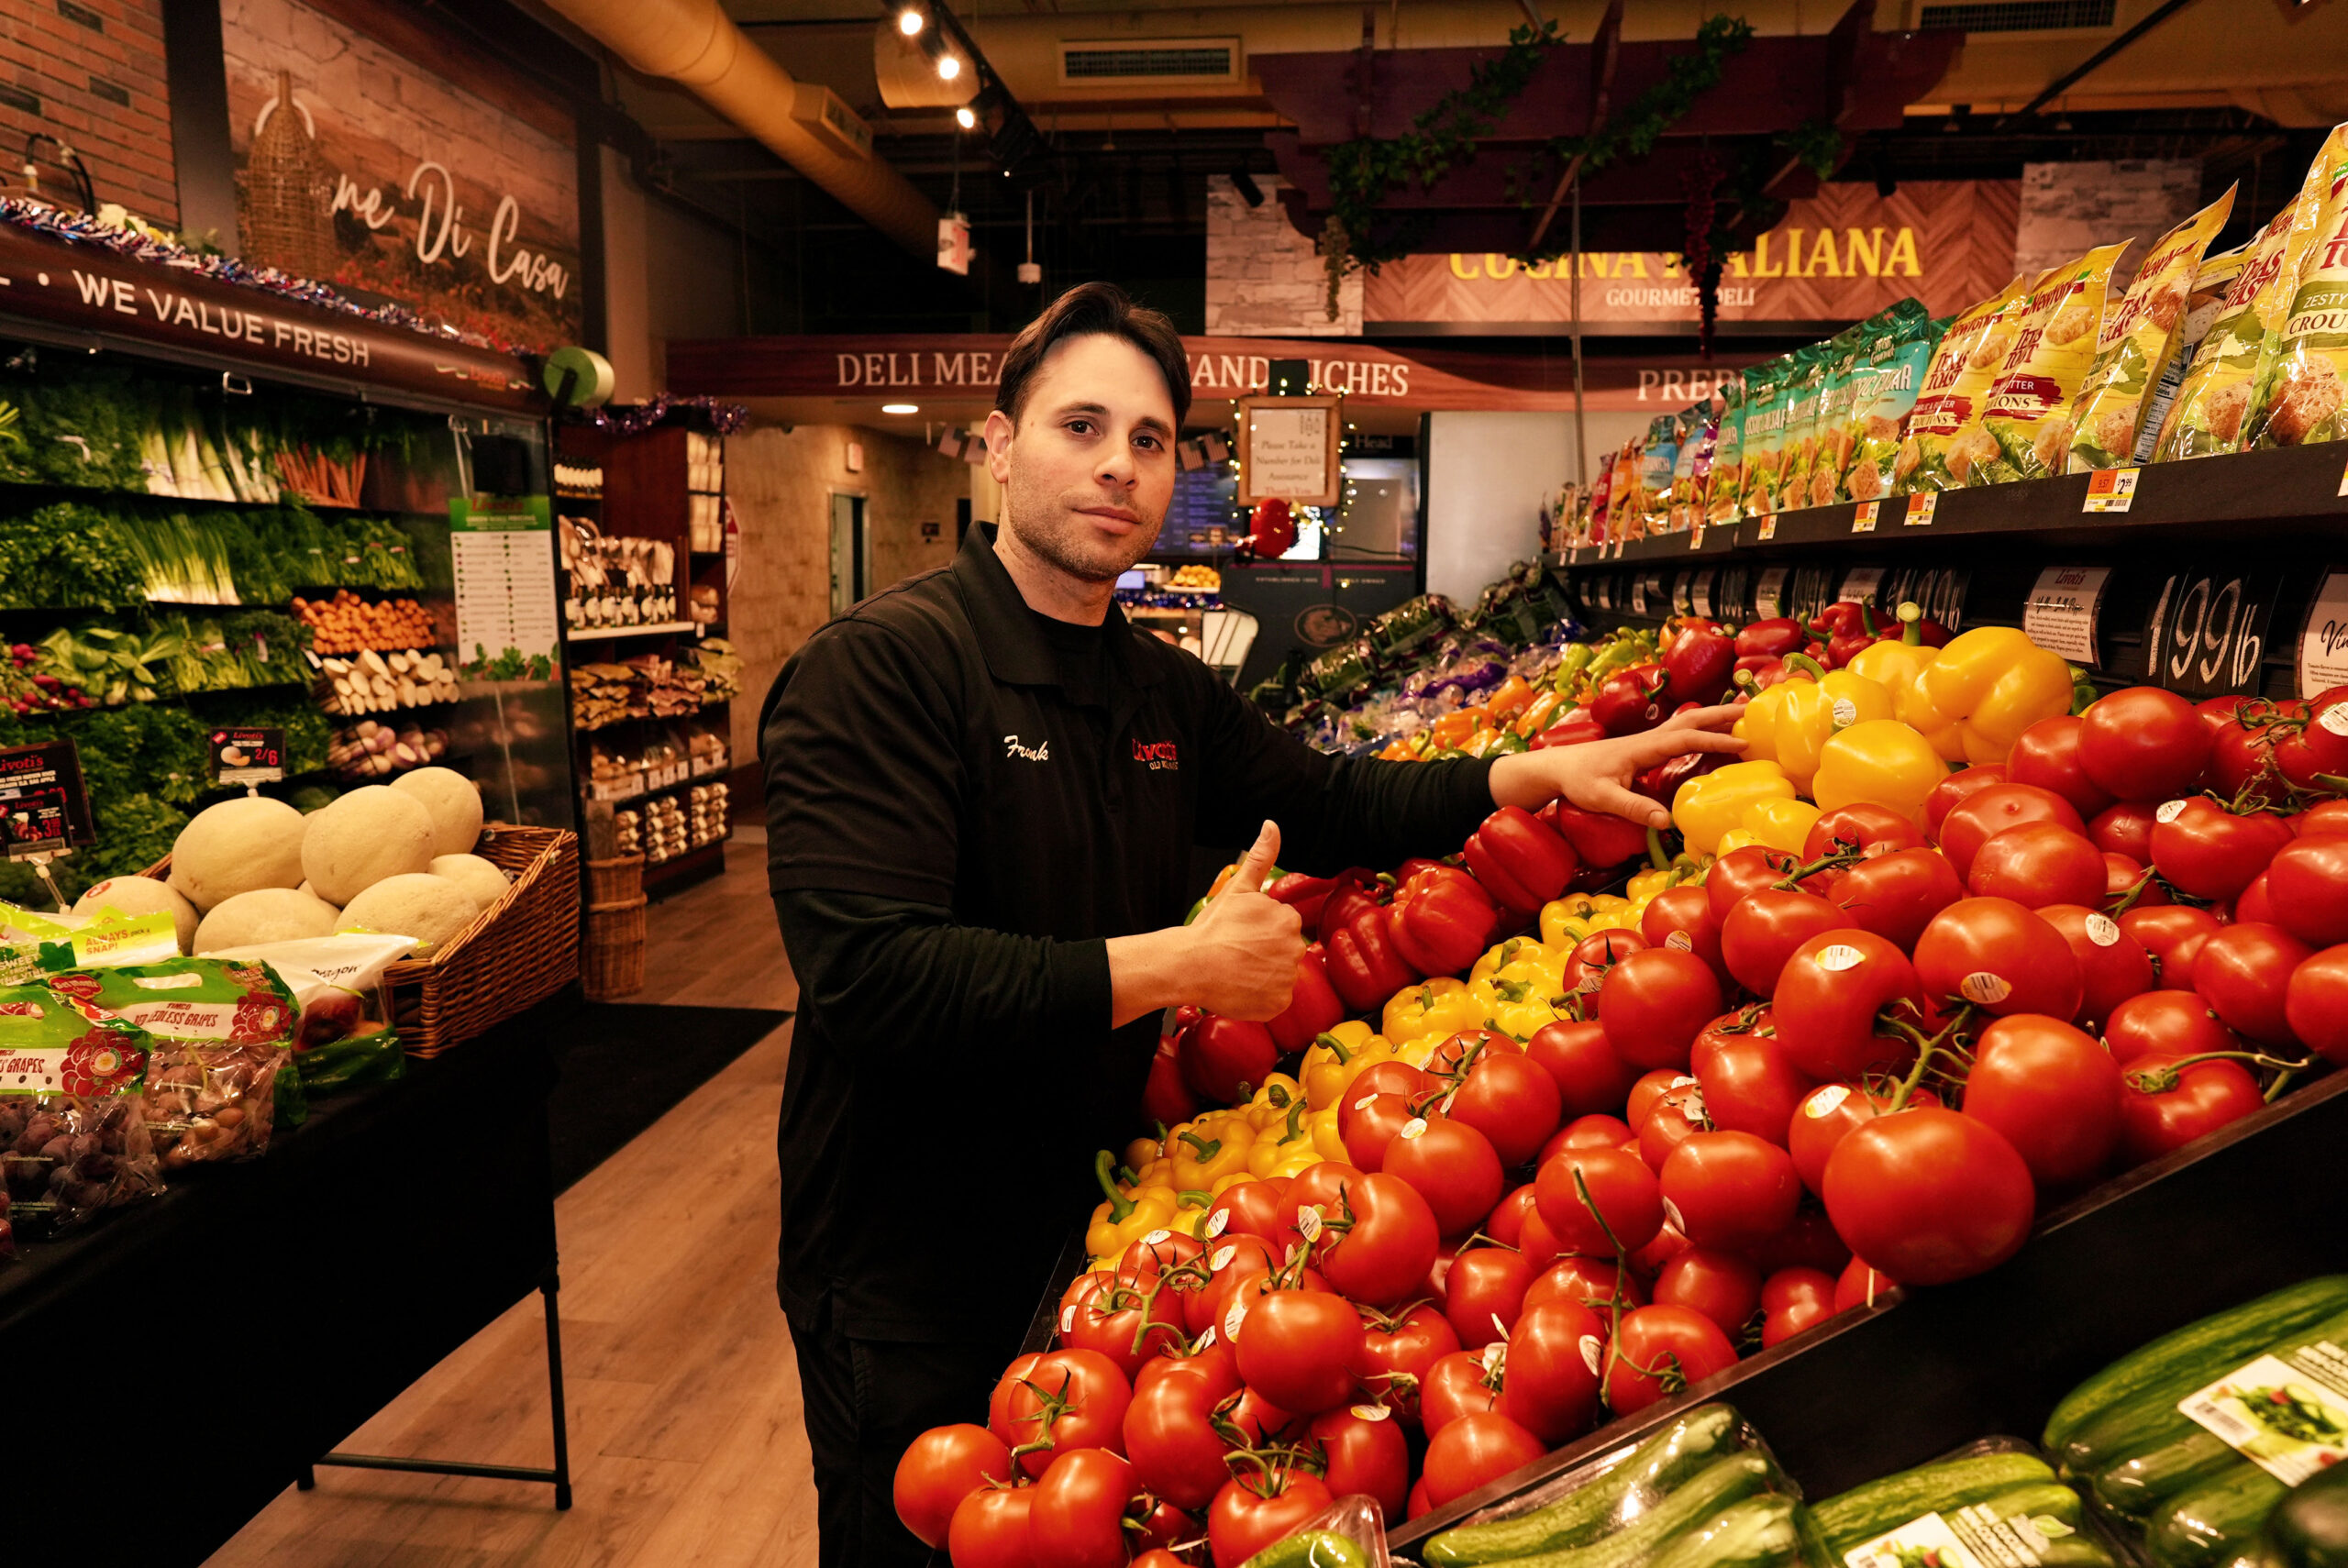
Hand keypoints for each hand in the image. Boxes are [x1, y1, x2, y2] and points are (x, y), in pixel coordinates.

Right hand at [1179, 820, 1304, 1019]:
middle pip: (1283, 952)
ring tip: (1237, 970)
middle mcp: (1295, 948)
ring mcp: (1288, 978)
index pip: (1281, 928)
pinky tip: (1241, 988)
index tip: (1240, 935)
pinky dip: (1260, 997)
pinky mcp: (1278, 1003)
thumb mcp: (1238, 888)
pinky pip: (1274, 999)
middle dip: (1264, 953)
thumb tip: (1272, 825)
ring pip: (1279, 975)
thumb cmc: (1212, 928)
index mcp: (1289, 920)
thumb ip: (1261, 857)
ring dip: (1262, 974)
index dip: (1258, 932)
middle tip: (1237, 953)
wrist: (1190, 964)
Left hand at [1489, 704, 1747, 828]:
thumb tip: (1666, 820)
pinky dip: (1698, 728)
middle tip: (1752, 712)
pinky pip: (1678, 732)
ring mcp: (1646, 741)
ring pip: (1685, 722)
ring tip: (1740, 715)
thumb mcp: (1603, 798)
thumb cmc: (1578, 781)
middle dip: (1721, 715)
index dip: (1715, 738)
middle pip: (1690, 720)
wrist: (1558, 767)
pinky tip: (1708, 733)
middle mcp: (1648, 739)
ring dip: (1712, 717)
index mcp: (1642, 748)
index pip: (1685, 738)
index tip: (1743, 741)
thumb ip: (1633, 808)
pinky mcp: (1644, 747)